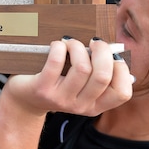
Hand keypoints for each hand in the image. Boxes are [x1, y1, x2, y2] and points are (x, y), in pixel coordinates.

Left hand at [4, 37, 132, 116]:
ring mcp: (62, 99)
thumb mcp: (81, 86)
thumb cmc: (58, 85)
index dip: (121, 69)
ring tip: (70, 43)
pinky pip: (56, 62)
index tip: (112, 55)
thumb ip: (97, 73)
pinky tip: (57, 46)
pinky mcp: (43, 89)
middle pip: (103, 75)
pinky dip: (59, 48)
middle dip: (102, 51)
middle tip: (94, 42)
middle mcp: (81, 106)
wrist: (26, 100)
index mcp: (96, 106)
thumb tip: (114, 50)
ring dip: (78, 47)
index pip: (122, 93)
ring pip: (82, 68)